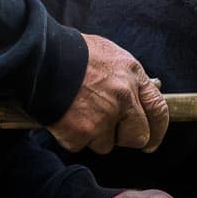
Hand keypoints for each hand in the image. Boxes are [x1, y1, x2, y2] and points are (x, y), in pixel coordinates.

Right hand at [47, 34, 168, 154]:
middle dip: (123, 137)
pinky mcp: (81, 132)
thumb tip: (134, 97)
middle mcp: (124, 97)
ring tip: (76, 111)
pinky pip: (80, 145)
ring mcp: (103, 117)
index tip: (150, 141)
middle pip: (137, 136)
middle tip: (106, 130)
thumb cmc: (69, 52)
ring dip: (92, 135)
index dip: (157, 130)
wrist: (38, 57)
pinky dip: (69, 135)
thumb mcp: (107, 53)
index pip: (158, 110)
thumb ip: (124, 77)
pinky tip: (62, 115)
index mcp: (132, 74)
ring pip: (106, 144)